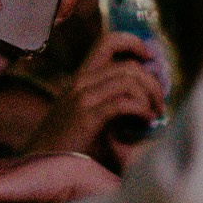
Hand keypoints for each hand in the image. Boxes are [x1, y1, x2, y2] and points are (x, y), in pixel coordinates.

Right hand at [19, 29, 165, 170]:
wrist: (42, 161)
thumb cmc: (67, 142)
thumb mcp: (84, 112)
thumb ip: (107, 99)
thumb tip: (144, 95)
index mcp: (81, 77)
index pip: (108, 41)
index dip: (133, 42)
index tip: (149, 57)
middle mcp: (81, 81)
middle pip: (128, 65)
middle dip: (153, 81)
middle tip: (160, 101)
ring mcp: (82, 97)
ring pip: (129, 80)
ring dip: (150, 96)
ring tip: (155, 114)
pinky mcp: (87, 116)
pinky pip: (123, 103)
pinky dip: (141, 110)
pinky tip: (147, 122)